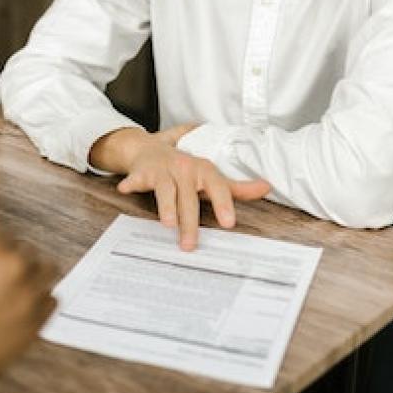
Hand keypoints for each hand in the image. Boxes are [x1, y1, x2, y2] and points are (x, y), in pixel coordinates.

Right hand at [0, 209, 56, 392]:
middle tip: (2, 283)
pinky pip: (51, 300)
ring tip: (14, 295)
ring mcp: (29, 291)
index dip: (0, 251)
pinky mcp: (38, 318)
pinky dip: (40, 303)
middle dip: (18, 264)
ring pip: (47, 272)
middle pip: (30, 253)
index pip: (8, 236)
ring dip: (34, 279)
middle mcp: (13, 264)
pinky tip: (20, 311)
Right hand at [91, 126, 271, 251]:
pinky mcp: (141, 172)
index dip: (224, 203)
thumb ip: (236, 187)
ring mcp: (162, 169)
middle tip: (190, 245)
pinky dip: (131, 183)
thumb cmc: (184, 168)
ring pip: (165, 190)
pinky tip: (126, 190)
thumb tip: (266, 187)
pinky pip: (136, 178)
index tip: (229, 223)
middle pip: (189, 197)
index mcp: (203, 170)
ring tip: (167, 224)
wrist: (150, 148)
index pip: (217, 186)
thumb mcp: (210, 176)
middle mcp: (184, 168)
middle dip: (190, 221)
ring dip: (165, 206)